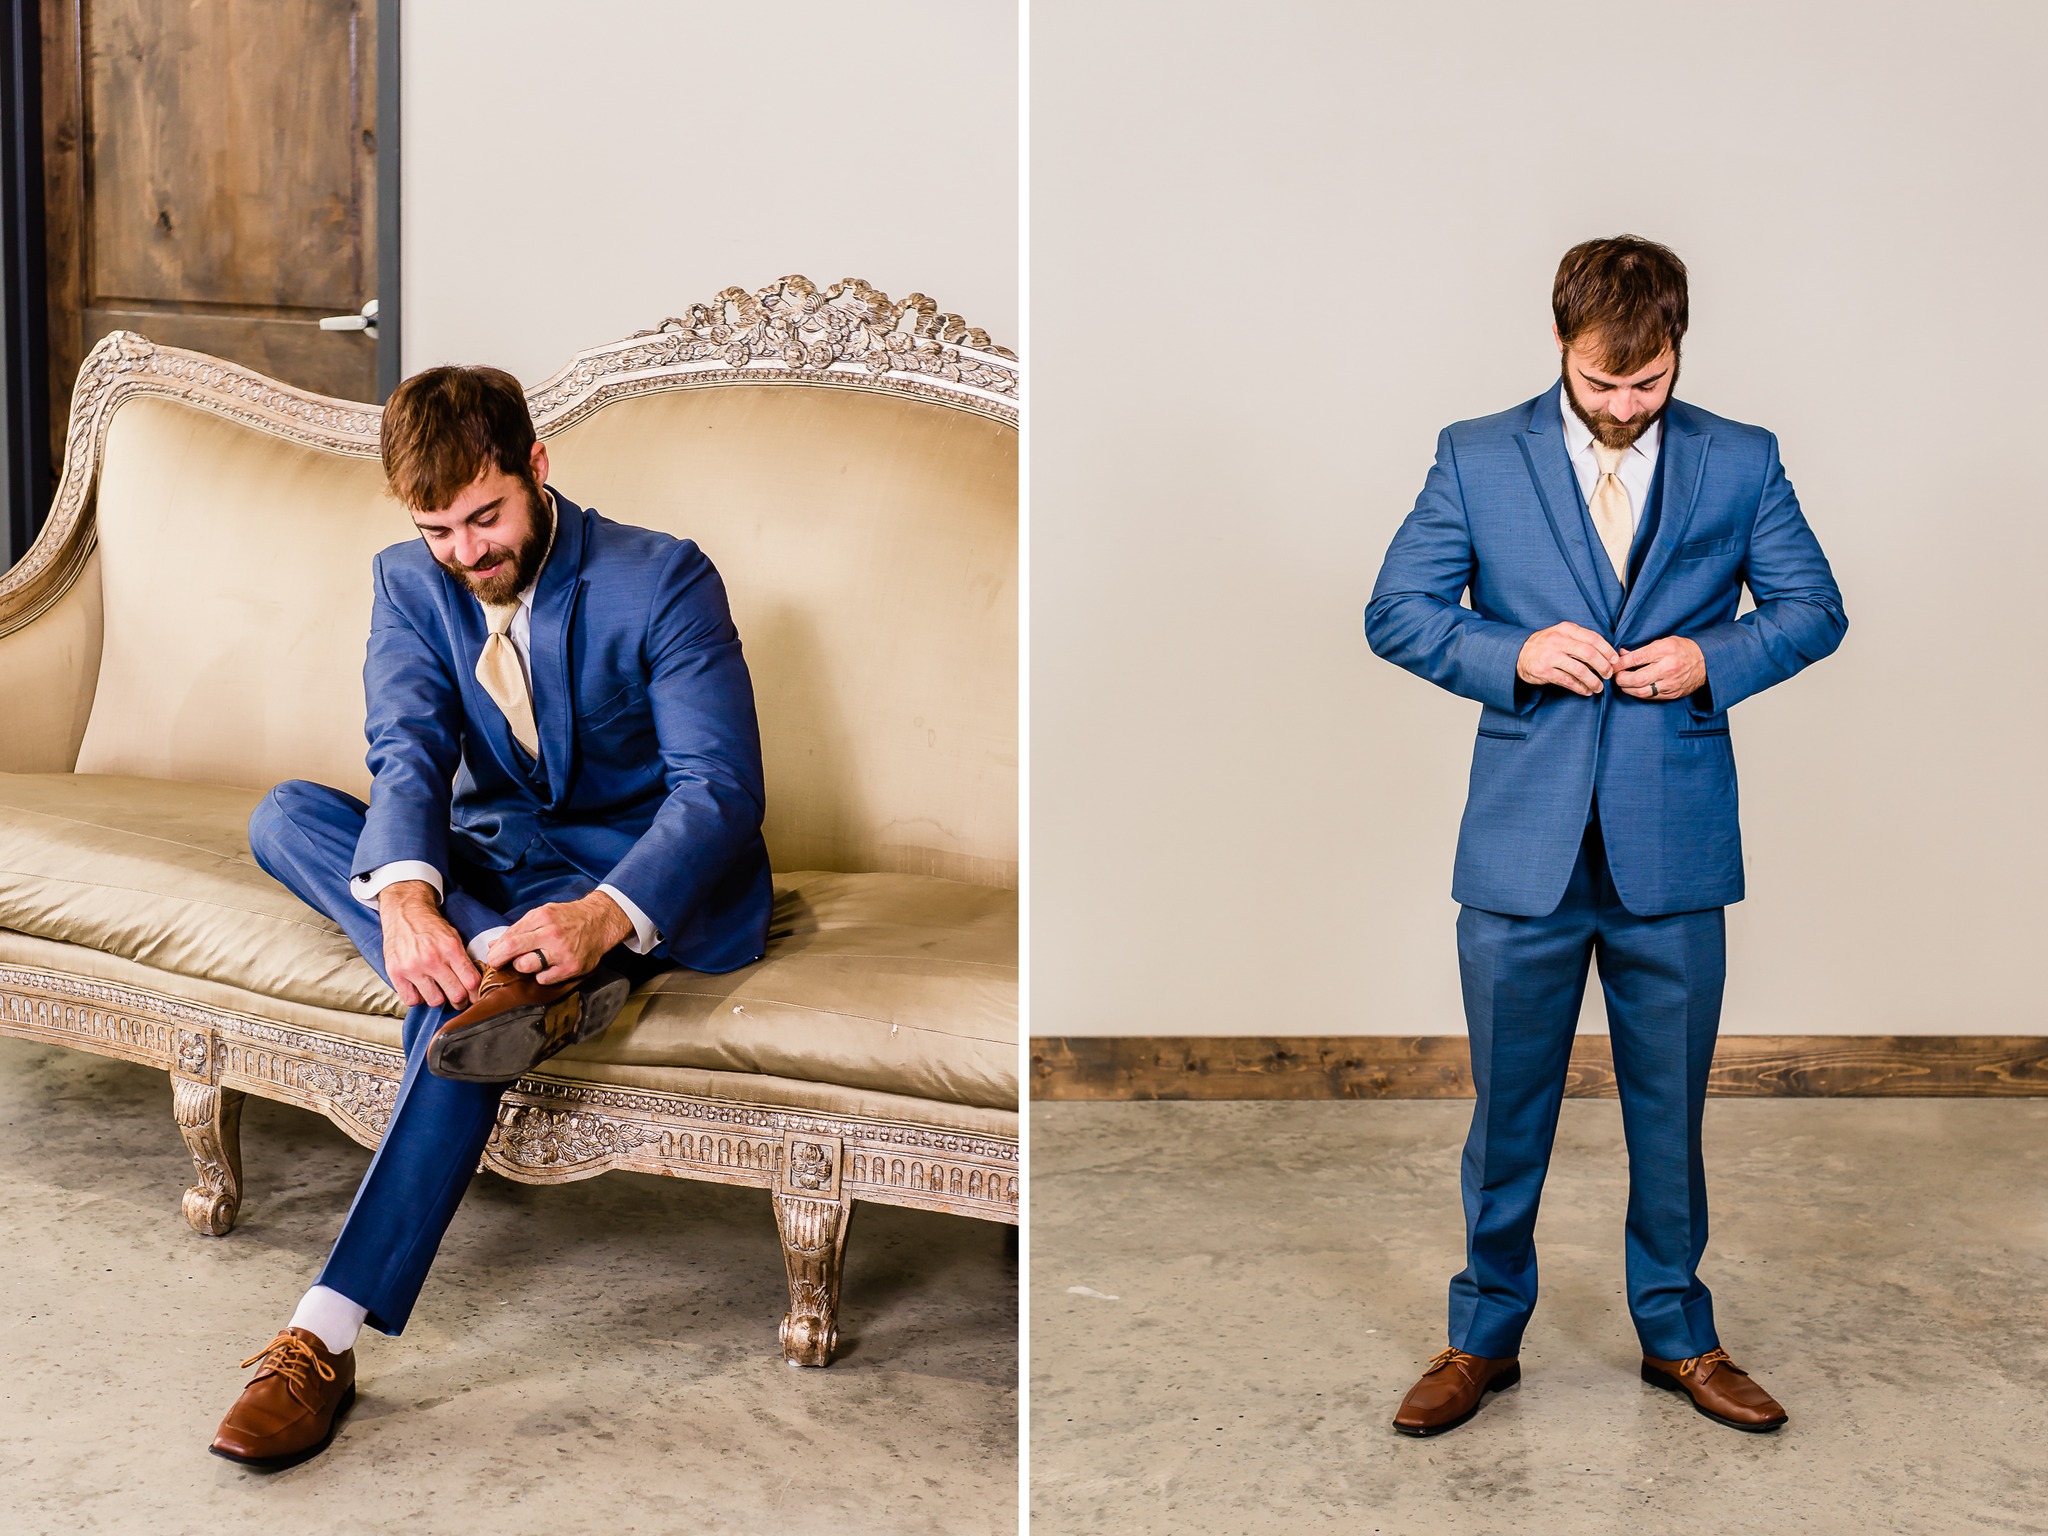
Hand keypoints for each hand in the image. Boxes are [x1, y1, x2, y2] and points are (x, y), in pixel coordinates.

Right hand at [378, 880, 480, 1009]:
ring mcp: (412, 967)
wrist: (404, 913)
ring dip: (439, 998)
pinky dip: (418, 998)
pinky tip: (420, 989)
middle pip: (456, 995)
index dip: (476, 993)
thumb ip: (463, 959)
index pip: (471, 981)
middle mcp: (432, 959)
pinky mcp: (395, 973)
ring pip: (435, 1001)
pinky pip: (411, 1000)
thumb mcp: (454, 937)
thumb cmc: (430, 927)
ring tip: (437, 989)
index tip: (474, 996)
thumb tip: (475, 985)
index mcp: (450, 948)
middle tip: (459, 999)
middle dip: (461, 1000)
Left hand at [486, 891, 634, 985]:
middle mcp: (552, 934)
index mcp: (542, 918)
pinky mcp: (571, 967)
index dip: (496, 951)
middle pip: (514, 952)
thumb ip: (517, 929)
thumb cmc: (567, 918)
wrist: (599, 922)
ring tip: (531, 961)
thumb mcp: (542, 914)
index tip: (493, 957)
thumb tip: (493, 945)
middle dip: (500, 960)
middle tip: (501, 963)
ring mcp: (562, 952)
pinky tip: (548, 966)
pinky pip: (543, 979)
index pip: (509, 939)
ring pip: (527, 967)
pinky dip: (541, 975)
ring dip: (523, 966)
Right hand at [1516, 622, 1619, 696]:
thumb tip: (1605, 654)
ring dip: (1593, 681)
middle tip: (1608, 675)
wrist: (1518, 653)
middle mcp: (1558, 641)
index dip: (1607, 650)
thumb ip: (1580, 639)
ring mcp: (1550, 656)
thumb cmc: (1546, 644)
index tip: (1614, 660)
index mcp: (1566, 629)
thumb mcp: (1561, 634)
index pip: (1593, 638)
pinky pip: (1568, 681)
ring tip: (1599, 687)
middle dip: (1603, 667)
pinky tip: (1586, 691)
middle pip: (1589, 654)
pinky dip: (1580, 688)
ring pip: (1580, 670)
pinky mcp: (1545, 671)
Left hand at [1617, 636, 1706, 700]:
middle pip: (1637, 678)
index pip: (1635, 659)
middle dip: (1621, 679)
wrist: (1706, 662)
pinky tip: (1635, 689)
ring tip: (1623, 684)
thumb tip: (1622, 654)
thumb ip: (1643, 649)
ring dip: (1628, 689)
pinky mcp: (1673, 693)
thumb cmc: (1683, 649)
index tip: (1613, 665)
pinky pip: (1651, 697)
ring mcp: (1671, 683)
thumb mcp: (1664, 642)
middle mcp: (1668, 668)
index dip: (1620, 664)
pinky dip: (1640, 693)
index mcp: (1665, 651)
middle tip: (1616, 676)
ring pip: (1642, 691)